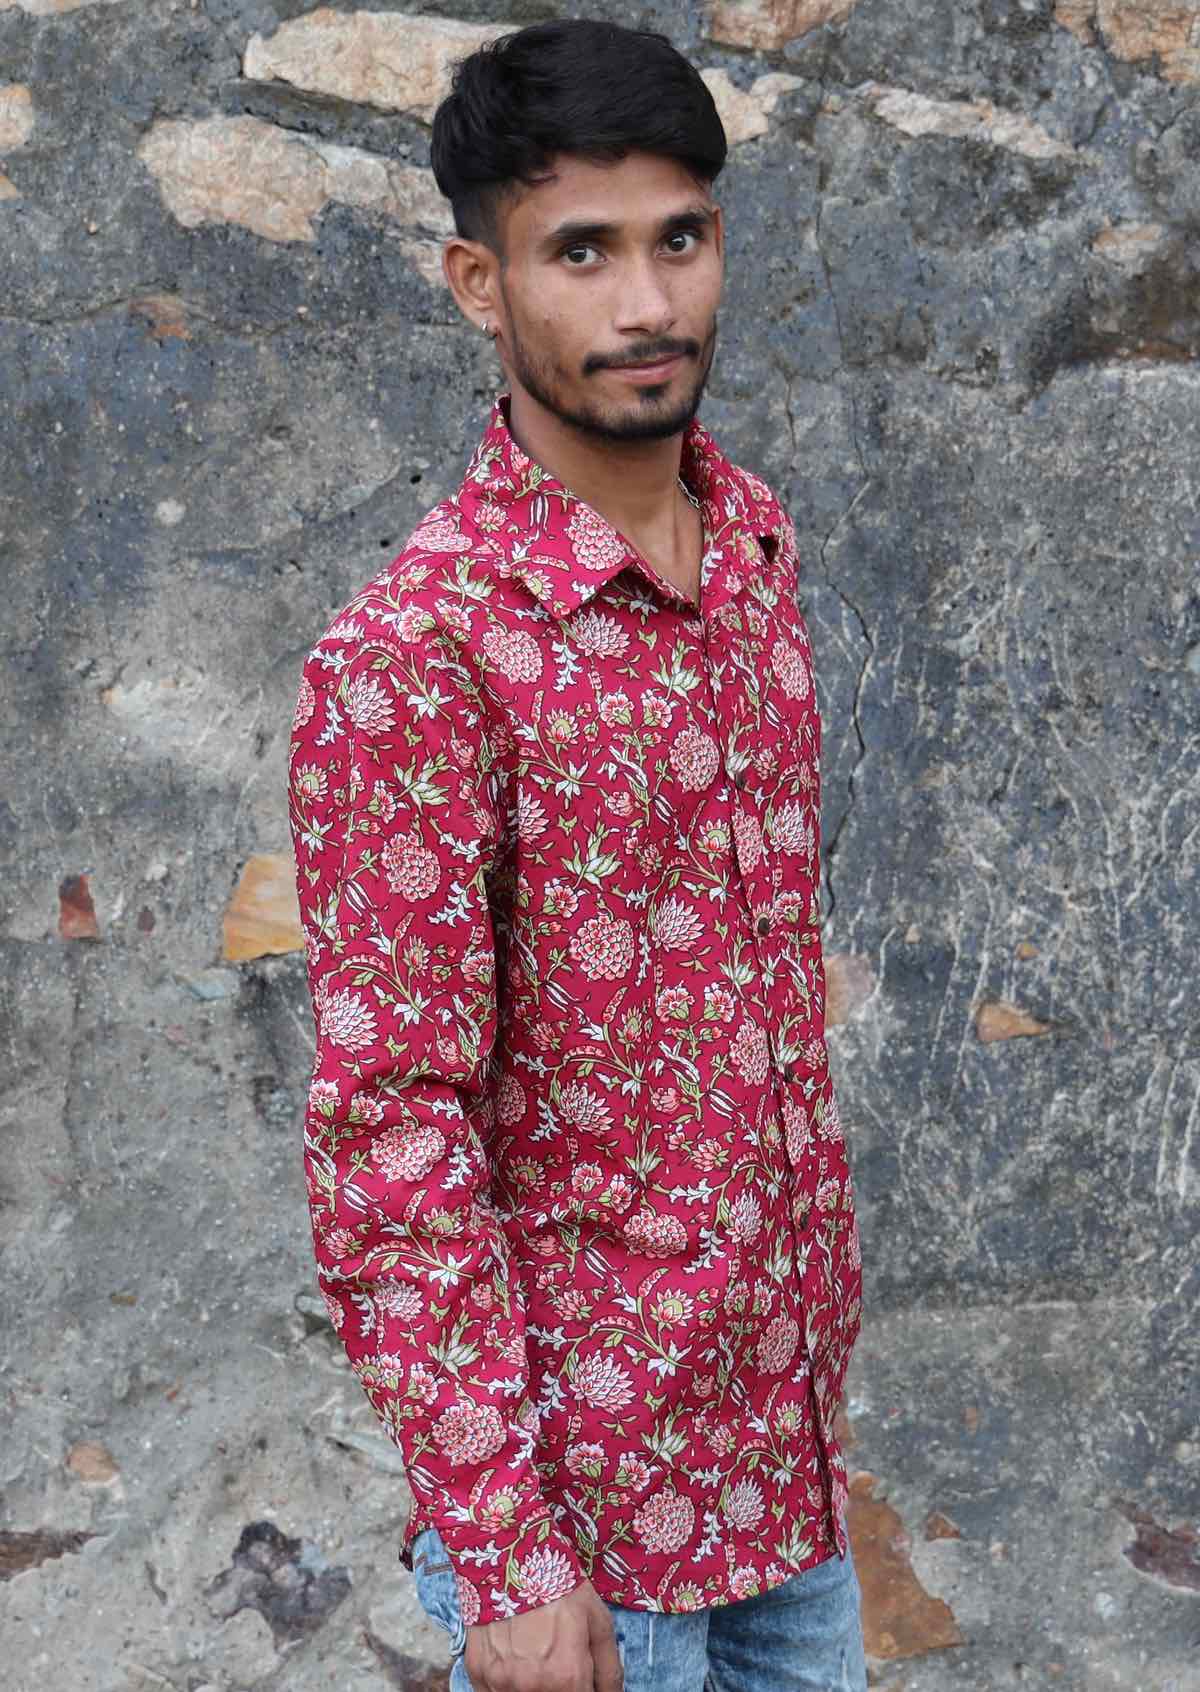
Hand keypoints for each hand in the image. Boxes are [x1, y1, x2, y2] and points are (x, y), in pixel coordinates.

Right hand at [462, 1576, 622, 1691]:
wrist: (509, 1554)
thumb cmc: (556, 1583)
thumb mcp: (597, 1619)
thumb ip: (609, 1669)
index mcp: (567, 1676)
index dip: (588, 1691)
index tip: (584, 1680)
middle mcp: (531, 1687)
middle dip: (563, 1687)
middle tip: (559, 1660)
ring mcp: (500, 1682)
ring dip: (535, 1686)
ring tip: (537, 1654)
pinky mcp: (477, 1673)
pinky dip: (509, 1682)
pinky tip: (515, 1657)